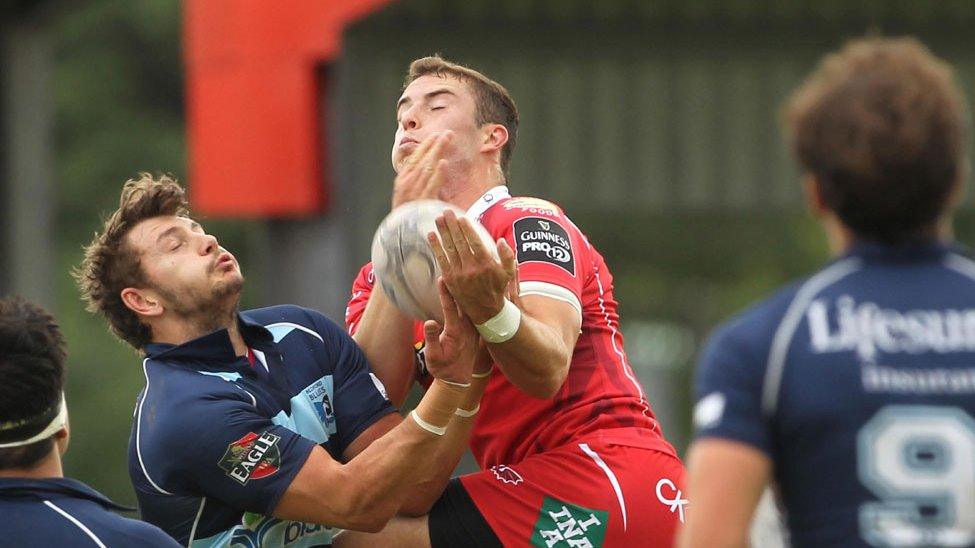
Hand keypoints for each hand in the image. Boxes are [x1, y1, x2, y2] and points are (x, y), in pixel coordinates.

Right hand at [391, 132, 451, 208]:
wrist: (401, 234)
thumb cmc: (407, 215)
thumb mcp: (407, 194)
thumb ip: (416, 180)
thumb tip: (429, 166)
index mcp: (402, 180)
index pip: (415, 158)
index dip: (425, 146)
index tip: (435, 135)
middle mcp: (406, 184)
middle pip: (422, 159)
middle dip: (434, 144)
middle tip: (447, 133)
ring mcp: (413, 192)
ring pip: (427, 168)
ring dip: (437, 152)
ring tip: (446, 140)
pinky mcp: (422, 202)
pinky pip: (431, 185)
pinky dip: (437, 174)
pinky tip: (443, 163)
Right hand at [422, 278, 476, 384]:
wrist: (457, 380)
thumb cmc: (442, 368)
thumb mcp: (433, 356)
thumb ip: (432, 338)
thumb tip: (429, 322)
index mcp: (455, 330)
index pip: (450, 306)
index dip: (446, 291)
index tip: (442, 277)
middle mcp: (466, 326)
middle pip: (463, 300)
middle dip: (459, 283)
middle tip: (455, 267)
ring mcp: (472, 327)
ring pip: (471, 303)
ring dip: (468, 288)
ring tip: (466, 272)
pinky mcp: (474, 329)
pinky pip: (474, 310)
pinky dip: (474, 298)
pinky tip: (474, 288)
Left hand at [428, 209, 517, 324]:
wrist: (486, 312)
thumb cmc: (498, 289)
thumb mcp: (509, 273)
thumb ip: (507, 256)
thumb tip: (501, 240)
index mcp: (486, 264)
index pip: (474, 242)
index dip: (467, 229)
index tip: (461, 218)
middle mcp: (471, 269)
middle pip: (459, 242)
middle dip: (452, 225)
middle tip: (446, 212)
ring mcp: (459, 274)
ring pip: (449, 249)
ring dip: (443, 232)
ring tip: (438, 219)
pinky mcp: (450, 280)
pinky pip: (441, 260)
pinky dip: (435, 247)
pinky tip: (431, 235)